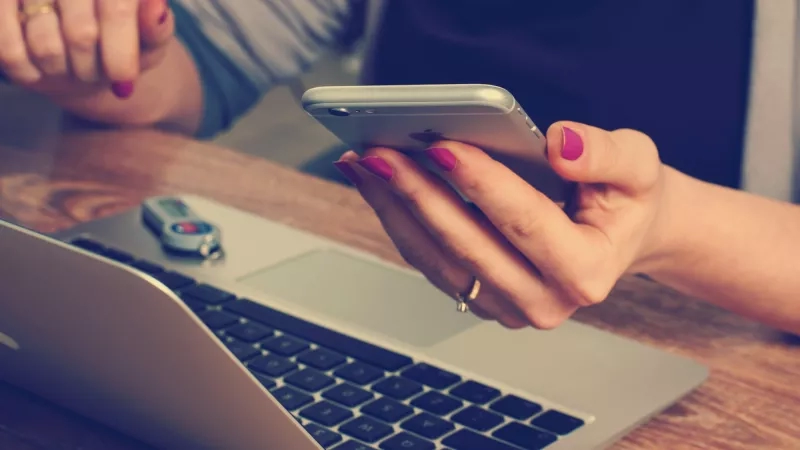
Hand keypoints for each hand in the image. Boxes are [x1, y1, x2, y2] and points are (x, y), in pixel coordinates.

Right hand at [0, 0, 173, 97]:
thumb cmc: (121, 42)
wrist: (80, 50)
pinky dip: (28, 72)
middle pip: (82, 35)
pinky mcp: (1, 4)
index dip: (121, 52)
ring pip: (46, 47)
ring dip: (62, 72)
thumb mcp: (148, 40)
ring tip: (69, 65)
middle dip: (93, 68)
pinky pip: (9, 51)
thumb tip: (156, 8)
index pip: (116, 10)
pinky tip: (40, 69)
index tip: (124, 81)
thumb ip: (156, 28)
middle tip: (95, 72)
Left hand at [334, 122, 668, 328]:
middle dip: (419, 194)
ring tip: (365, 163)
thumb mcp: (638, 167)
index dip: (481, 184)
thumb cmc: (626, 201)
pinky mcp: (480, 298)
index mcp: (587, 272)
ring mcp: (507, 306)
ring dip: (395, 208)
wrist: (619, 236)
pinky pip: (429, 261)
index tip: (442, 146)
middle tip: (380, 152)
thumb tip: (559, 144)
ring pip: (437, 258)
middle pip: (468, 245)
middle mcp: (544, 301)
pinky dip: (399, 220)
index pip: (524, 223)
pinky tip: (377, 184)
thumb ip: (606, 154)